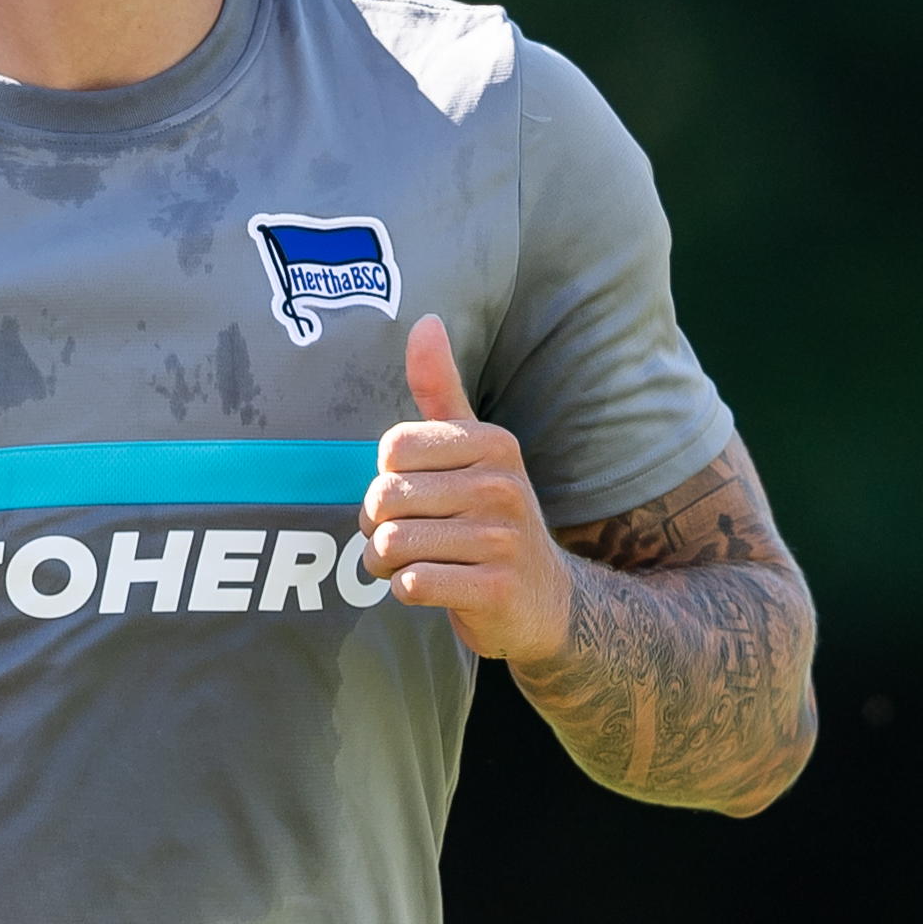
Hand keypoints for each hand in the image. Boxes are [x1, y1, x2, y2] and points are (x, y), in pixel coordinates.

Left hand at [367, 316, 574, 664]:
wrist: (545, 603)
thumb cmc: (490, 520)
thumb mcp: (475, 453)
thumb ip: (441, 390)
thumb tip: (425, 320)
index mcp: (493, 444)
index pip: (392, 448)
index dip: (386, 479)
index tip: (414, 497)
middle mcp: (502, 484)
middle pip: (384, 498)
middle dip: (377, 527)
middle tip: (408, 538)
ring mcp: (503, 538)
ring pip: (391, 544)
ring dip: (385, 564)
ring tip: (414, 564)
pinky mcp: (496, 588)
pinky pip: (412, 584)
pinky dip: (406, 591)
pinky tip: (434, 587)